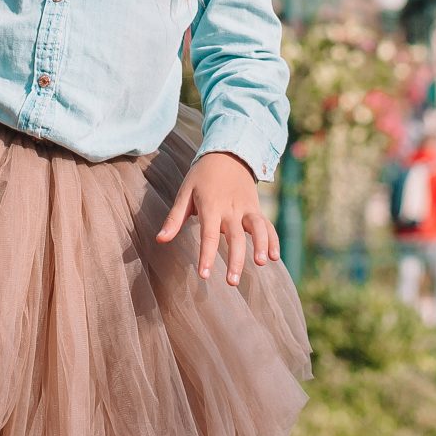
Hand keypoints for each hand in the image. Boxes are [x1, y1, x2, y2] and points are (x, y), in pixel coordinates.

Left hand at [155, 151, 279, 286]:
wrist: (228, 153)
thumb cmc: (202, 177)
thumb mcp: (185, 192)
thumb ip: (174, 218)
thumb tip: (160, 240)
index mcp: (211, 206)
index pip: (209, 235)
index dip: (207, 255)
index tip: (205, 275)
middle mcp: (231, 208)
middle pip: (236, 237)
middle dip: (235, 260)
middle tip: (232, 282)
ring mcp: (247, 208)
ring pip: (257, 229)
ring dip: (260, 246)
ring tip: (260, 264)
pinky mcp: (256, 208)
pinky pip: (267, 225)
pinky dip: (273, 239)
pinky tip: (274, 257)